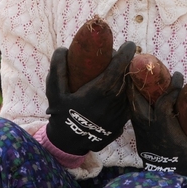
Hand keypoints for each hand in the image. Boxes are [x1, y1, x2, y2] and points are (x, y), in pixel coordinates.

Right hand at [44, 40, 136, 155]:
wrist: (69, 143)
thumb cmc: (61, 113)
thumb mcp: (54, 91)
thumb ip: (58, 68)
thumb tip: (64, 48)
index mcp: (100, 91)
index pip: (119, 67)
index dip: (126, 53)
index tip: (129, 44)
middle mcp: (114, 102)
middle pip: (128, 76)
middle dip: (127, 63)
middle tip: (120, 56)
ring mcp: (121, 113)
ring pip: (131, 89)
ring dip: (129, 77)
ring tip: (122, 70)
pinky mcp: (123, 121)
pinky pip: (130, 101)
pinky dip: (129, 91)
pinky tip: (121, 88)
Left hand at [127, 72, 186, 180]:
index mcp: (163, 128)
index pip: (164, 101)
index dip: (172, 87)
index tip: (179, 76)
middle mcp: (148, 128)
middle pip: (137, 100)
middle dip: (141, 84)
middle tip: (149, 71)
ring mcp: (141, 134)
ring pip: (132, 108)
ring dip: (136, 94)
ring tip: (142, 81)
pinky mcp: (139, 140)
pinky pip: (134, 117)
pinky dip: (136, 106)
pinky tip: (143, 100)